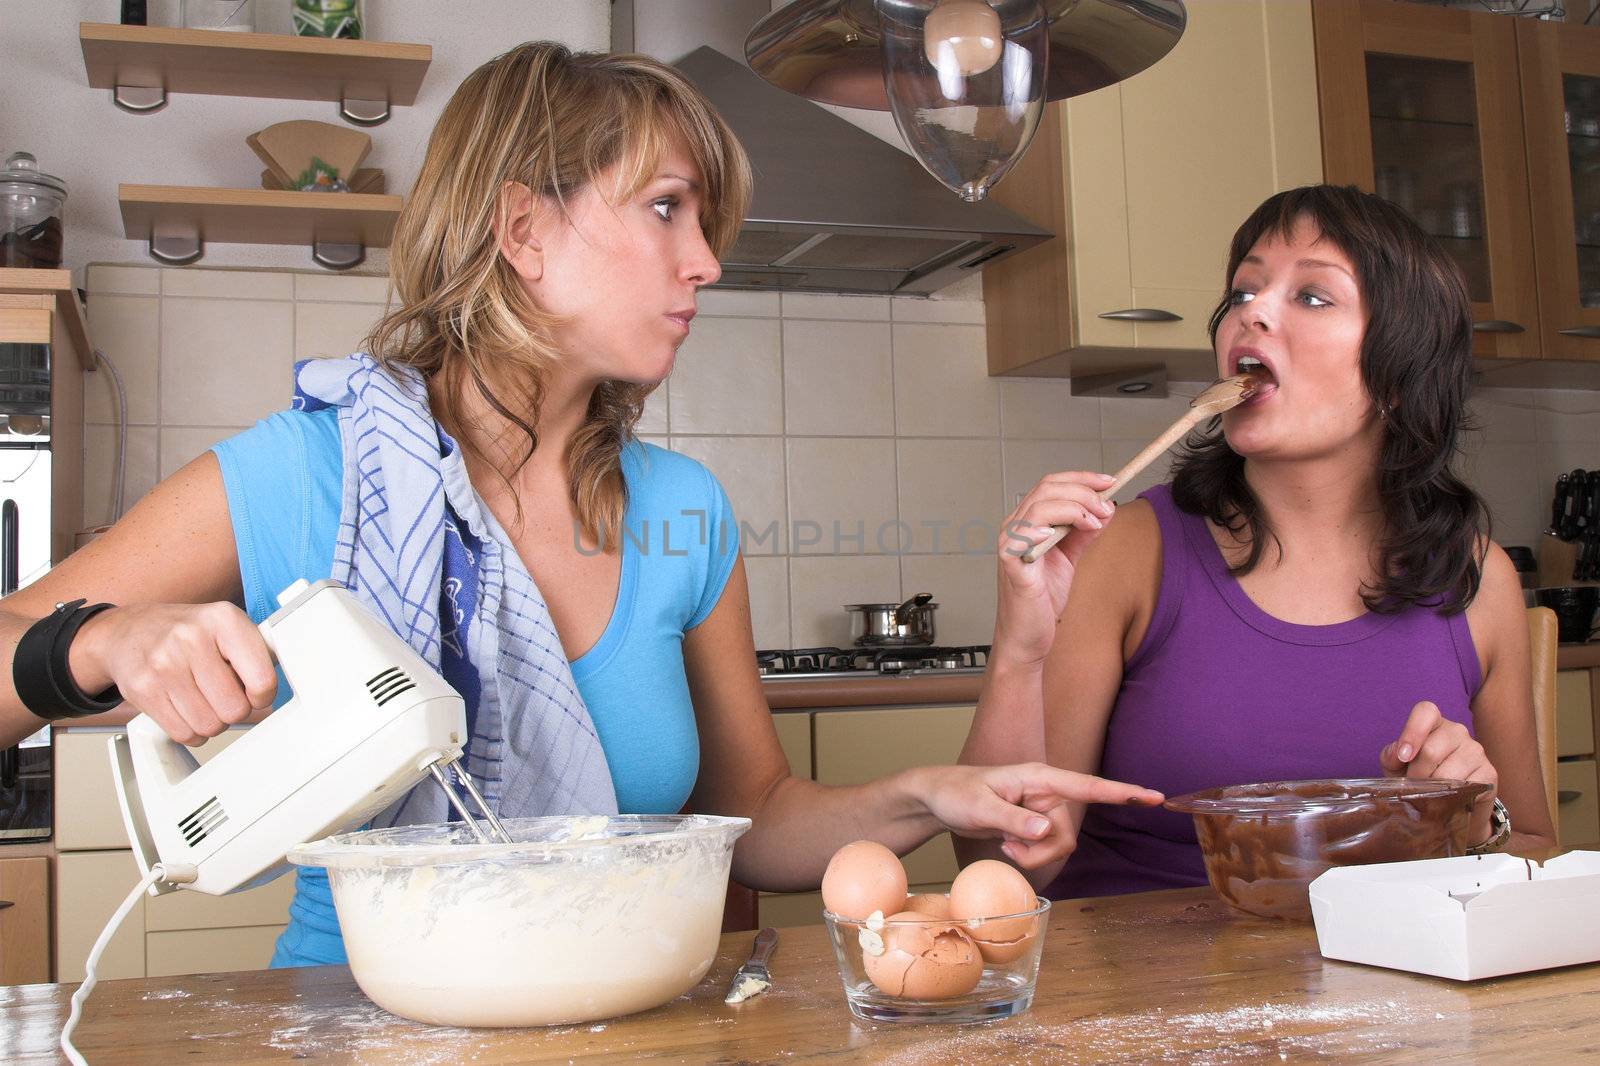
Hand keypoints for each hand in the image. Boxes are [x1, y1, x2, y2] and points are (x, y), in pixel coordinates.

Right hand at [71, 602, 276, 745]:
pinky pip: (184, 733)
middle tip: (224, 694)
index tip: (255, 692)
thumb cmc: (186, 632)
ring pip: (210, 725)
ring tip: (203, 698)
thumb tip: (275, 692)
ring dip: (212, 721)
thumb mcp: (226, 627)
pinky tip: (185, 707)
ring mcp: (164, 664)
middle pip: (235, 709)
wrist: (128, 632)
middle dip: (234, 709)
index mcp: (224, 619)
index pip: (262, 680)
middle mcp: (192, 638)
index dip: (262, 695)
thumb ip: (255, 654)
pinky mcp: (143, 689)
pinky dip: (191, 730)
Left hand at [919, 762, 1162, 870]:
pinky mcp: (1036, 824)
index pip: (1088, 786)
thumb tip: (1045, 829)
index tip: (1154, 797)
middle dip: (1041, 851)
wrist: (939, 799)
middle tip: (1007, 845)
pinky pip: (1046, 850)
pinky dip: (1027, 855)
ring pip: (1059, 845)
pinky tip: (1005, 843)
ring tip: (1003, 842)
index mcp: (1039, 778)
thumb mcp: (980, 807)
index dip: (1123, 793)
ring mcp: (1042, 809)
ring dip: (1032, 855)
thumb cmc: (956, 793)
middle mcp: (1047, 792)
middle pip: (1067, 833)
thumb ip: (1013, 819)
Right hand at [994, 472, 1116, 666]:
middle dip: (1083, 492)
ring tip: (1094, 523)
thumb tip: (1105, 509)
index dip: (1081, 479)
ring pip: (1038, 506)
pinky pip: (1021, 536)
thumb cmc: (1041, 601)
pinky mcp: (1011, 564)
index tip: (1108, 482)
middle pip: (1046, 489)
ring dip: (1073, 508)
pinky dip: (1040, 529)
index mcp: (1028, 522)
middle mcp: (1015, 527)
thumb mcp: (1070, 558)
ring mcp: (1010, 544)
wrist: (1028, 637)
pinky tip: (1056, 533)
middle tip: (1106, 506)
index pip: (1051, 484)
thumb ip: (1084, 534)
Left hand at [1380, 700, 1497, 843]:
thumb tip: (1395, 754)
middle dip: (1416, 775)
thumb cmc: (1421, 778)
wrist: (1451, 804)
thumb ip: (1391, 757)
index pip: (1426, 711)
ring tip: (1428, 796)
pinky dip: (1450, 798)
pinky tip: (1447, 800)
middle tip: (1413, 787)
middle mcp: (1457, 731)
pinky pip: (1465, 786)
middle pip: (1430, 750)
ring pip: (1446, 771)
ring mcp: (1475, 750)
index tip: (1403, 756)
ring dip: (1431, 789)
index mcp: (1434, 723)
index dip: (1412, 732)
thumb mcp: (1398, 767)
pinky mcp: (1489, 772)